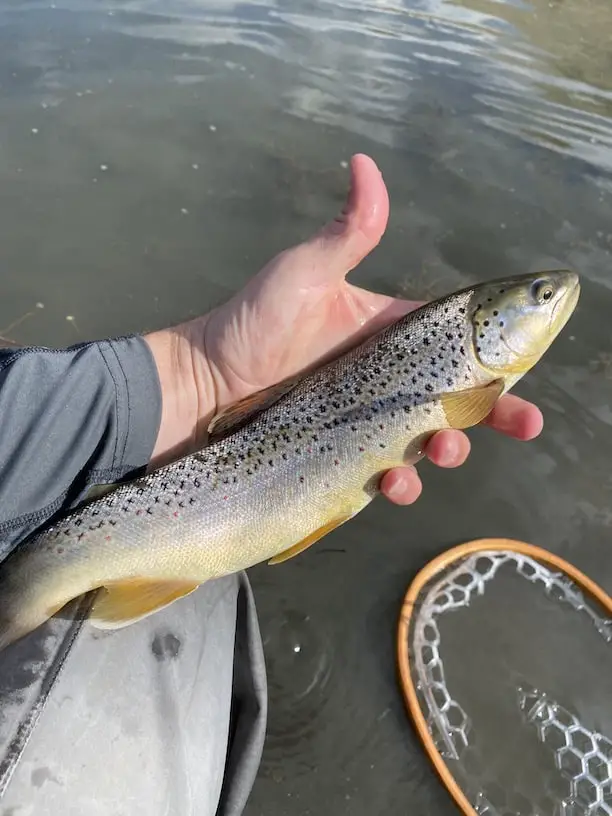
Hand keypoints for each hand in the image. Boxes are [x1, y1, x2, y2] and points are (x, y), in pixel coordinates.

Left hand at [146, 154, 542, 503]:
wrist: (204, 384)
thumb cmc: (252, 321)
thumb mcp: (304, 271)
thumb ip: (347, 232)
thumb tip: (366, 163)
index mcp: (390, 336)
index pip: (457, 348)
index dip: (497, 362)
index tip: (527, 376)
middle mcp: (387, 382)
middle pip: (457, 401)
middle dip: (496, 415)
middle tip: (523, 425)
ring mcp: (368, 424)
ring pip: (429, 442)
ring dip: (449, 451)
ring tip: (440, 451)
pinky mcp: (346, 460)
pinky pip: (386, 476)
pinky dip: (400, 484)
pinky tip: (393, 481)